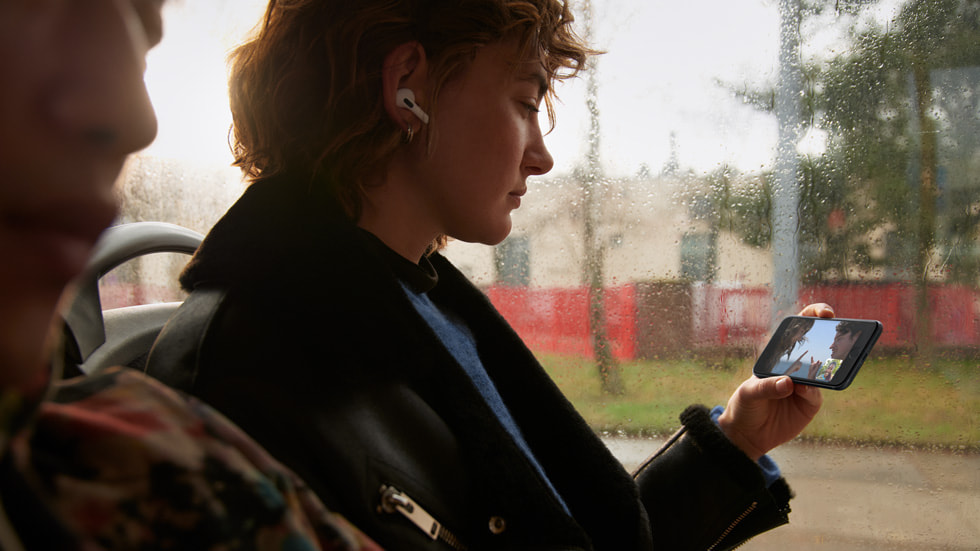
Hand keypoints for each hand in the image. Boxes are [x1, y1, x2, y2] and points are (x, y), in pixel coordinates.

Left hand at [717, 303, 833, 459]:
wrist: (747, 434)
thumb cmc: (744, 405)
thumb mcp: (749, 393)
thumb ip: (766, 387)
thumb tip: (789, 383)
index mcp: (780, 354)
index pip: (799, 328)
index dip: (814, 315)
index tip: (826, 313)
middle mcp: (796, 366)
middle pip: (819, 346)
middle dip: (832, 338)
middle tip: (839, 333)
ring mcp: (806, 384)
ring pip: (822, 372)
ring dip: (826, 367)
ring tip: (823, 366)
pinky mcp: (810, 403)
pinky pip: (816, 394)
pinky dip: (812, 391)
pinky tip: (803, 391)